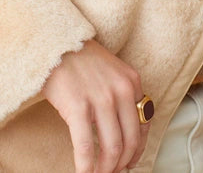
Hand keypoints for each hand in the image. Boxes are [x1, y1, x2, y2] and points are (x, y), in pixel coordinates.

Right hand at [41, 38, 150, 172]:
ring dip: (106, 169)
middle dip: (121, 164)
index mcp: (133, 82)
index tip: (129, 162)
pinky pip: (86, 147)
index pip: (144, 125)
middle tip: (113, 172)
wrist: (58, 44)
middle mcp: (122, 91)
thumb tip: (124, 134)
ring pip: (112, 148)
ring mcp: (101, 99)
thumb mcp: (113, 72)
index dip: (138, 150)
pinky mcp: (78, 107)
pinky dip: (86, 167)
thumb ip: (123, 96)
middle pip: (130, 141)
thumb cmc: (83, 61)